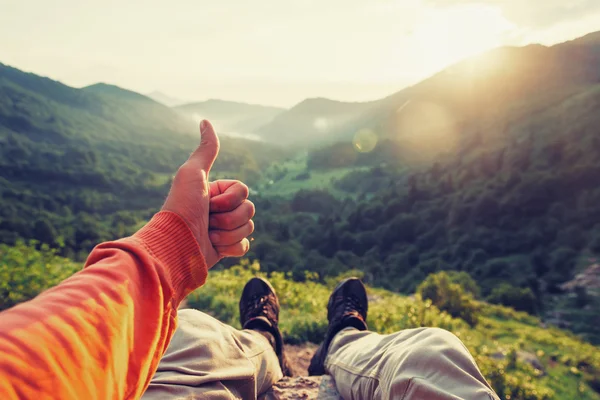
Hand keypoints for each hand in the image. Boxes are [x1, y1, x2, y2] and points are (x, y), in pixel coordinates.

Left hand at [161, 120, 253, 267]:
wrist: (176, 245)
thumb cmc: (182, 207)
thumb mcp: (193, 173)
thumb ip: (205, 150)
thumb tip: (205, 121)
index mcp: (216, 192)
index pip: (244, 191)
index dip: (230, 199)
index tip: (209, 203)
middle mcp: (221, 209)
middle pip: (249, 210)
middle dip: (229, 217)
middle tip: (208, 220)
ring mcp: (224, 230)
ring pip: (248, 228)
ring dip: (227, 233)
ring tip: (208, 235)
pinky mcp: (225, 249)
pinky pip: (244, 246)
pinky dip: (231, 247)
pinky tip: (215, 247)